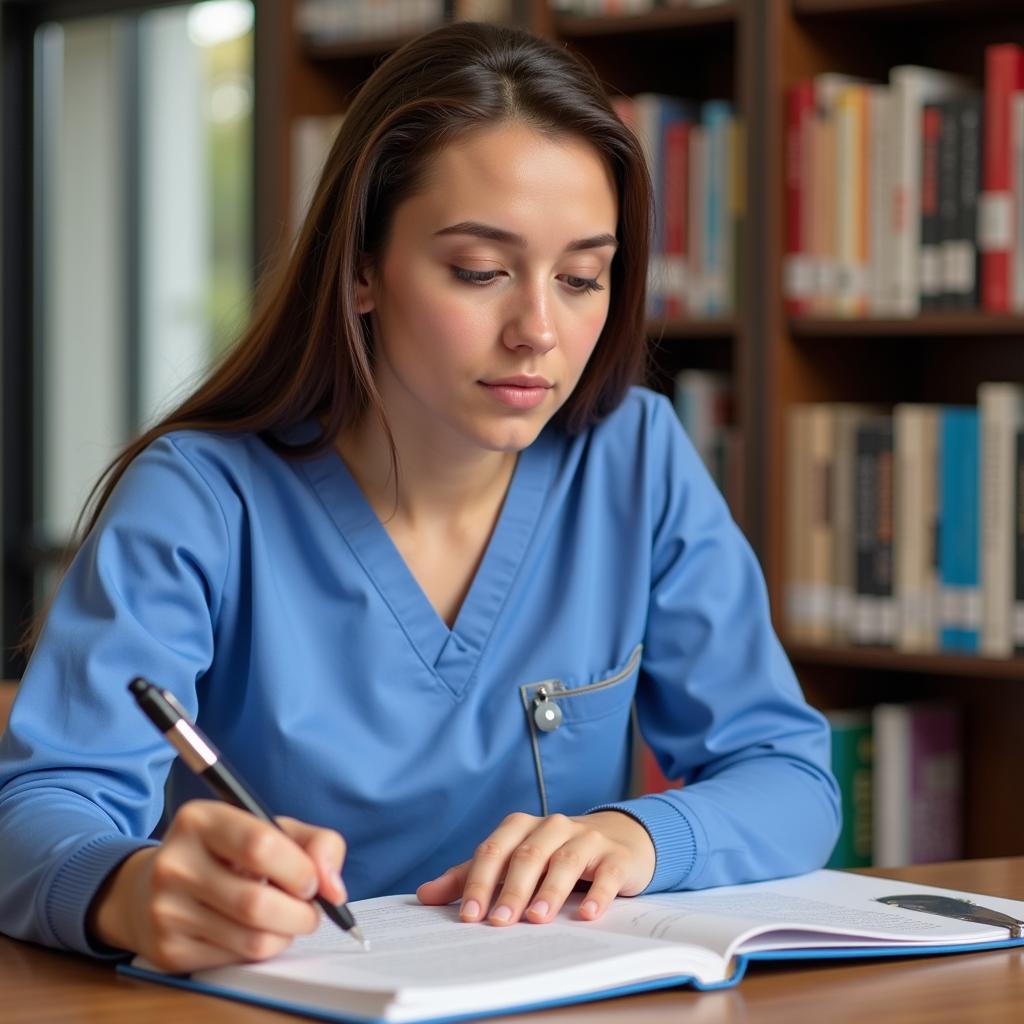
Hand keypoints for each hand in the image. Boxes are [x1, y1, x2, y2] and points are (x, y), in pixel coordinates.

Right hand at [87, 800, 346, 971]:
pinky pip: (236, 960)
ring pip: (252, 939)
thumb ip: (316, 843)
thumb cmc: (225, 854)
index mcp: (201, 820)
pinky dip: (261, 950)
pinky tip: (255, 931)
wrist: (148, 889)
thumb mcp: (269, 829)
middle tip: (310, 910)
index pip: (261, 846)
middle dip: (301, 913)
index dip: (300, 870)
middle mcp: (175, 863)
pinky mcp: (168, 950)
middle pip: (257, 903)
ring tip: (286, 919)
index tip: (313, 881)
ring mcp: (166, 910)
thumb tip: (334, 888)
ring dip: (285, 934)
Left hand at [416, 810, 654, 925]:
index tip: (469, 916)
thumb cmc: (554, 853)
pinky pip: (605, 873)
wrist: (618, 839)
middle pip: (527, 855)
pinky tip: (589, 915)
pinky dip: (597, 893)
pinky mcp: (614, 856)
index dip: (480, 882)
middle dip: (511, 891)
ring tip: (537, 918)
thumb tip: (425, 895)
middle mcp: (552, 826)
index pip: (494, 850)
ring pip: (564, 860)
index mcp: (521, 826)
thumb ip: (471, 876)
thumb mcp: (513, 860)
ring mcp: (585, 838)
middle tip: (499, 923)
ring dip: (550, 890)